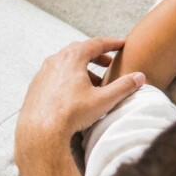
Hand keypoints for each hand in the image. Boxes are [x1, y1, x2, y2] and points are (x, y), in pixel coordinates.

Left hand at [15, 38, 145, 158]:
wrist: (39, 132)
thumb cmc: (70, 114)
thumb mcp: (104, 100)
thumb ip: (124, 86)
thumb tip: (139, 78)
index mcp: (72, 58)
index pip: (96, 43)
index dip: (111, 43)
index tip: (121, 44)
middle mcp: (55, 61)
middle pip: (79, 50)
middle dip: (96, 55)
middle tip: (108, 62)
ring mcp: (43, 73)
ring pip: (66, 63)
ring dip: (82, 68)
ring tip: (94, 81)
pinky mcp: (36, 87)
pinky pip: (55, 75)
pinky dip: (68, 77)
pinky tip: (75, 92)